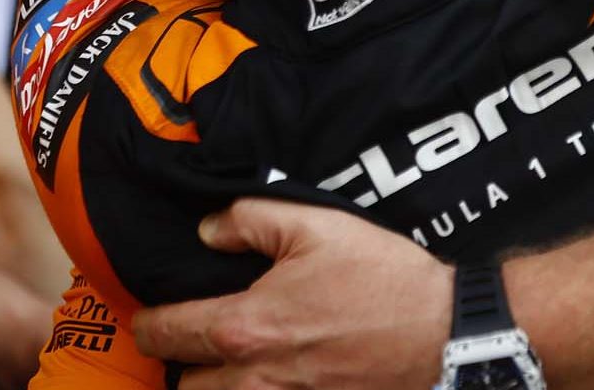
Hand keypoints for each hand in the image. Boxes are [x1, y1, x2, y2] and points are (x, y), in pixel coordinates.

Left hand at [132, 199, 453, 389]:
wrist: (444, 331)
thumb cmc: (384, 279)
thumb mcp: (317, 226)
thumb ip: (250, 220)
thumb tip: (208, 230)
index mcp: (246, 326)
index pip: (165, 332)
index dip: (149, 322)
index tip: (152, 316)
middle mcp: (255, 377)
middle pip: (185, 386)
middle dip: (185, 363)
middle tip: (198, 340)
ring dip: (218, 386)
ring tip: (234, 362)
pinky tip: (275, 375)